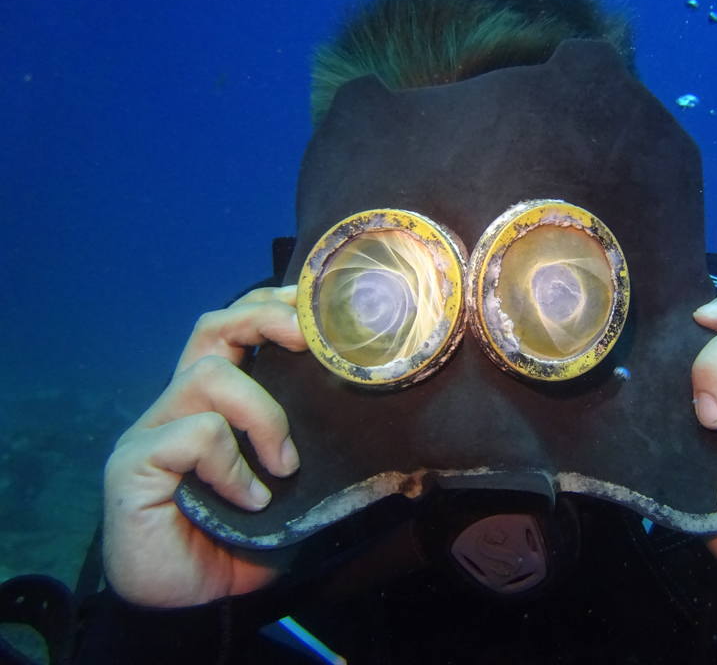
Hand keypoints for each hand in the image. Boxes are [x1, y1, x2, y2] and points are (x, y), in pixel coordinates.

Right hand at [102, 286, 307, 606]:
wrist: (188, 603)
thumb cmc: (242, 538)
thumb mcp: (293, 486)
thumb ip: (316, 448)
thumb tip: (389, 433)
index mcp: (216, 400)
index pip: (235, 326)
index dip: (272, 307)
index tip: (316, 308)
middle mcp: (180, 403)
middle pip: (213, 326)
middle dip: (265, 319)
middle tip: (308, 341)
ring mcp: (152, 429)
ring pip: (209, 375)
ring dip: (262, 415)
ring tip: (284, 465)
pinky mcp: (132, 464)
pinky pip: (195, 434)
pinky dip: (233, 465)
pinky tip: (249, 499)